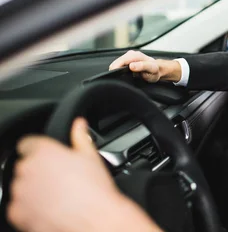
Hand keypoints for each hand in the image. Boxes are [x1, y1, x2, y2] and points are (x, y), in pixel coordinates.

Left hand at [7, 118, 160, 231]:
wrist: (93, 220)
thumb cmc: (94, 190)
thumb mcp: (91, 157)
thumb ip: (80, 137)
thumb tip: (79, 123)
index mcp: (44, 152)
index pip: (28, 143)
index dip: (38, 150)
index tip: (47, 158)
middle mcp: (27, 169)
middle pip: (25, 166)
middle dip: (38, 172)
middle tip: (58, 181)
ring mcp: (19, 192)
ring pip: (21, 187)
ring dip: (32, 191)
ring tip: (56, 197)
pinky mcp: (16, 212)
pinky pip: (18, 207)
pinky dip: (29, 209)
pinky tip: (51, 210)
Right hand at [109, 50, 180, 82]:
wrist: (158, 69)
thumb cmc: (155, 71)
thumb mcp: (152, 70)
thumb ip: (142, 66)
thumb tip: (131, 66)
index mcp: (137, 55)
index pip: (121, 60)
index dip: (116, 68)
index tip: (114, 75)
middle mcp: (132, 54)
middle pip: (117, 62)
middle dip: (115, 69)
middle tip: (118, 78)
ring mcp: (129, 56)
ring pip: (116, 63)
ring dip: (116, 69)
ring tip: (121, 76)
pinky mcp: (127, 59)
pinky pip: (118, 64)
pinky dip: (118, 69)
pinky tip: (122, 73)